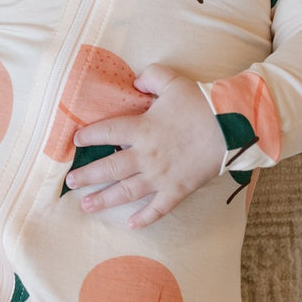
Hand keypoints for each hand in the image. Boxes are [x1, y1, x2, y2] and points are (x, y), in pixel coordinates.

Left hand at [65, 64, 224, 228]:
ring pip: (127, 191)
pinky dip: (144, 218)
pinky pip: (158, 208)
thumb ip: (150, 77)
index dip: (89, 136)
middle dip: (87, 176)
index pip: (106, 132)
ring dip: (105, 200)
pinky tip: (131, 224)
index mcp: (141, 128)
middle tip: (70, 182)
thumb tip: (135, 81)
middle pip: (109, 168)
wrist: (232, 128)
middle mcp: (146, 155)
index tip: (76, 140)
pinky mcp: (178, 190)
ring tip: (86, 206)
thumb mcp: (172, 80)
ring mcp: (161, 176)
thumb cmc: (201, 104)